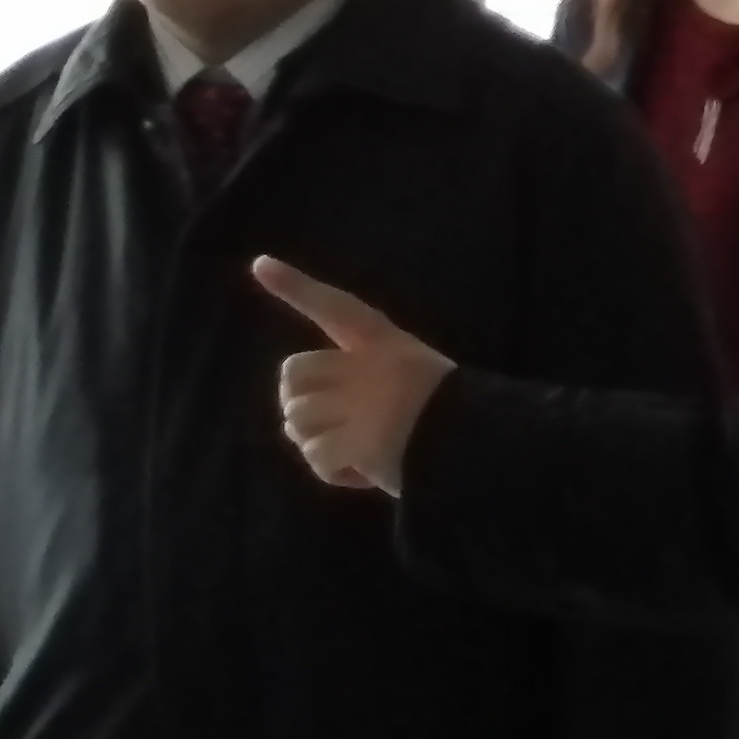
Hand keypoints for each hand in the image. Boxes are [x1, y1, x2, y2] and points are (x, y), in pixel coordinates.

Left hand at [254, 259, 453, 493]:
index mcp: (383, 343)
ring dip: (317, 442)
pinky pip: (317, 457)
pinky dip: (333, 472)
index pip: (336, 306)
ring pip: (297, 420)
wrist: (478, 446)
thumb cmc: (449, 413)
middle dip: (300, 402)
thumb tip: (301, 413)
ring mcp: (358, 405)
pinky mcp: (356, 443)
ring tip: (352, 452)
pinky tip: (361, 473)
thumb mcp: (413, 375)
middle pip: (293, 374)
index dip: (296, 286)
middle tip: (328, 423)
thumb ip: (364, 380)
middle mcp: (365, 366)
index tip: (260, 264)